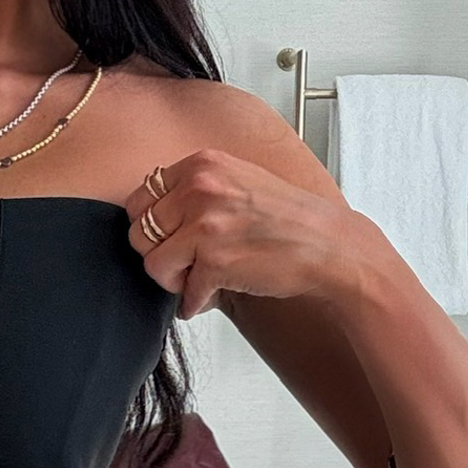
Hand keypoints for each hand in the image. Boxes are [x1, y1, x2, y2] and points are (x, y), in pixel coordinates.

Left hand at [123, 147, 356, 319]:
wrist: (329, 246)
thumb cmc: (289, 218)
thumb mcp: (238, 178)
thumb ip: (196, 188)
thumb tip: (155, 214)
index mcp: (201, 164)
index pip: (141, 196)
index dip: (151, 224)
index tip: (168, 238)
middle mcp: (199, 189)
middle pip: (139, 231)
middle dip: (158, 253)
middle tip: (181, 264)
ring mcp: (205, 225)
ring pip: (153, 264)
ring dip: (173, 279)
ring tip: (195, 280)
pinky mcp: (214, 261)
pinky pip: (182, 293)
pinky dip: (193, 302)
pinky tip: (207, 297)